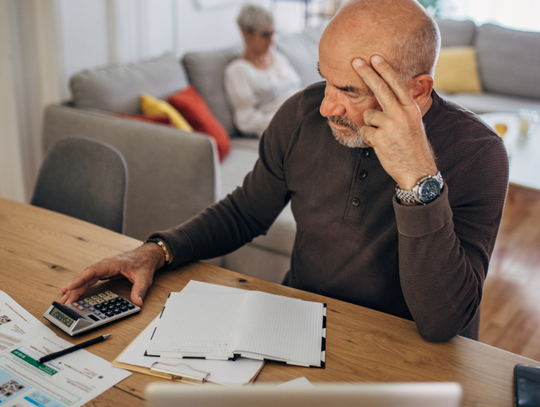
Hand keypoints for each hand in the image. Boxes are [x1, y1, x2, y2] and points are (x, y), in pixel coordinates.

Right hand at [60, 243, 164, 306]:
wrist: (147, 255)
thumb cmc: (144, 263)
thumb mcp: (144, 278)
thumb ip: (139, 290)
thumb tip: (137, 302)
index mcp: (112, 263)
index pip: (92, 270)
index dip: (80, 279)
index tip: (70, 287)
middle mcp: (105, 265)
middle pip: (86, 276)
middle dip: (74, 288)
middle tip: (65, 301)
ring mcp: (104, 268)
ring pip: (86, 278)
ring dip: (75, 288)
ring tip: (65, 299)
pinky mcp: (105, 272)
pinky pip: (90, 279)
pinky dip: (81, 285)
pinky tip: (73, 291)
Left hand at [352, 55, 436, 188]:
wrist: (417, 170)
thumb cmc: (413, 146)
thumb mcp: (413, 123)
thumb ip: (401, 109)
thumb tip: (384, 96)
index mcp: (411, 108)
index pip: (396, 84)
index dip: (384, 69)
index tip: (375, 57)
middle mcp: (401, 114)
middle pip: (380, 88)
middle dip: (366, 73)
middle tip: (355, 61)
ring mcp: (390, 125)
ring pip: (369, 114)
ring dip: (371, 124)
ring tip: (385, 137)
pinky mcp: (379, 137)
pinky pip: (364, 130)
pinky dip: (369, 138)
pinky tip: (381, 145)